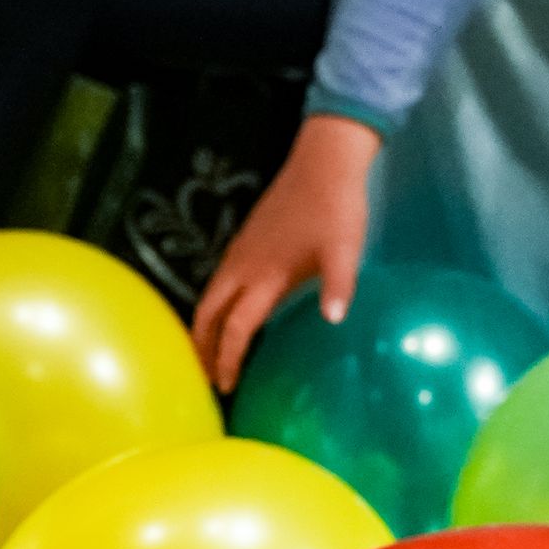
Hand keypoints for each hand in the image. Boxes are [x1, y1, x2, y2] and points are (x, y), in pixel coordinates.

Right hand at [192, 114, 381, 392]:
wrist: (322, 162)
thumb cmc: (337, 208)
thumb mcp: (346, 249)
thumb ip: (339, 286)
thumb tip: (334, 320)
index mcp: (265, 275)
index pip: (236, 328)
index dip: (228, 359)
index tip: (226, 386)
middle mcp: (242, 268)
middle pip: (207, 316)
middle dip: (202, 348)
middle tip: (205, 376)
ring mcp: (238, 253)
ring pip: (208, 299)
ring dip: (204, 329)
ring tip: (209, 353)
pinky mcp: (241, 243)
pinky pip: (216, 284)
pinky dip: (213, 308)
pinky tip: (226, 314)